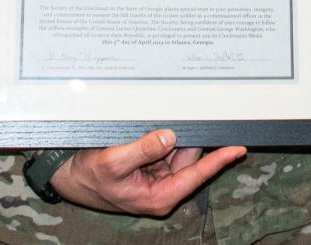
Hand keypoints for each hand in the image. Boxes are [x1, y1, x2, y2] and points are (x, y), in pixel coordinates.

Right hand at [49, 129, 244, 216]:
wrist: (71, 176)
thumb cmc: (89, 176)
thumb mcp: (113, 162)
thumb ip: (143, 149)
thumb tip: (170, 136)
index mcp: (159, 195)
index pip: (196, 174)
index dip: (219, 161)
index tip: (238, 148)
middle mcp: (164, 187)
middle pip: (191, 157)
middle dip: (188, 137)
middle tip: (184, 115)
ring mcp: (160, 176)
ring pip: (181, 148)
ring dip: (174, 135)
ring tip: (151, 127)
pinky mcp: (154, 165)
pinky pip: (168, 145)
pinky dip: (164, 135)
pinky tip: (152, 128)